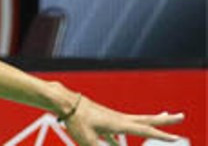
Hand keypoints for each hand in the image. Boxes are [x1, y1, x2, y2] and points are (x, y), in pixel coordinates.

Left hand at [62, 95, 184, 145]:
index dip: (161, 136)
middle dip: (165, 120)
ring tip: (164, 117)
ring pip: (136, 121)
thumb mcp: (88, 141)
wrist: (65, 103)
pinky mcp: (104, 119)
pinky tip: (119, 142)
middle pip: (147, 120)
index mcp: (119, 124)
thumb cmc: (76, 121)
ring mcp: (112, 117)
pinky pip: (120, 127)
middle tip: (181, 116)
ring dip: (151, 121)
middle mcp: (119, 119)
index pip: (145, 131)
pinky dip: (127, 130)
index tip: (177, 137)